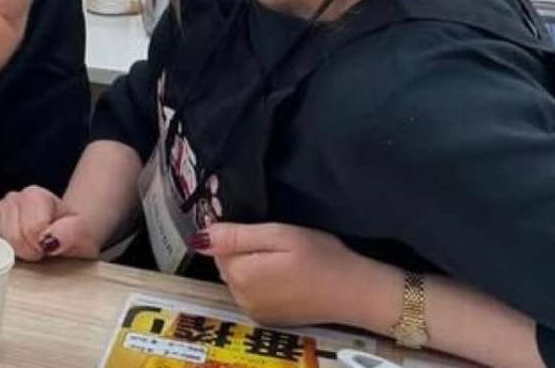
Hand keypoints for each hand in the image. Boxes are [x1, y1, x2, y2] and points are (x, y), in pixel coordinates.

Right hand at [0, 185, 104, 260]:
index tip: (49, 248)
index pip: (31, 230)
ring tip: (23, 250)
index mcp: (34, 195)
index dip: (42, 247)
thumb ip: (71, 234)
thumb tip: (50, 239)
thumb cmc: (71, 235)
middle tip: (37, 252)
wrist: (65, 232)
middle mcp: (12, 199)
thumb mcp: (83, 235)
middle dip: (27, 253)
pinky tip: (4, 252)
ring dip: (9, 253)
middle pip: (12, 238)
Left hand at [196, 222, 401, 328]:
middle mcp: (241, 298)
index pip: (217, 248)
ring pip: (238, 280)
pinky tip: (286, 279)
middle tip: (277, 247)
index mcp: (240, 274)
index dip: (238, 236)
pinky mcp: (269, 320)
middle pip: (226, 266)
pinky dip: (261, 285)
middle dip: (243, 253)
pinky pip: (251, 295)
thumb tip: (198, 237)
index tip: (263, 233)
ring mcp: (254, 312)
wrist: (356, 292)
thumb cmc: (321, 257)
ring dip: (252, 269)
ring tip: (284, 262)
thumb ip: (236, 236)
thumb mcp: (279, 235)